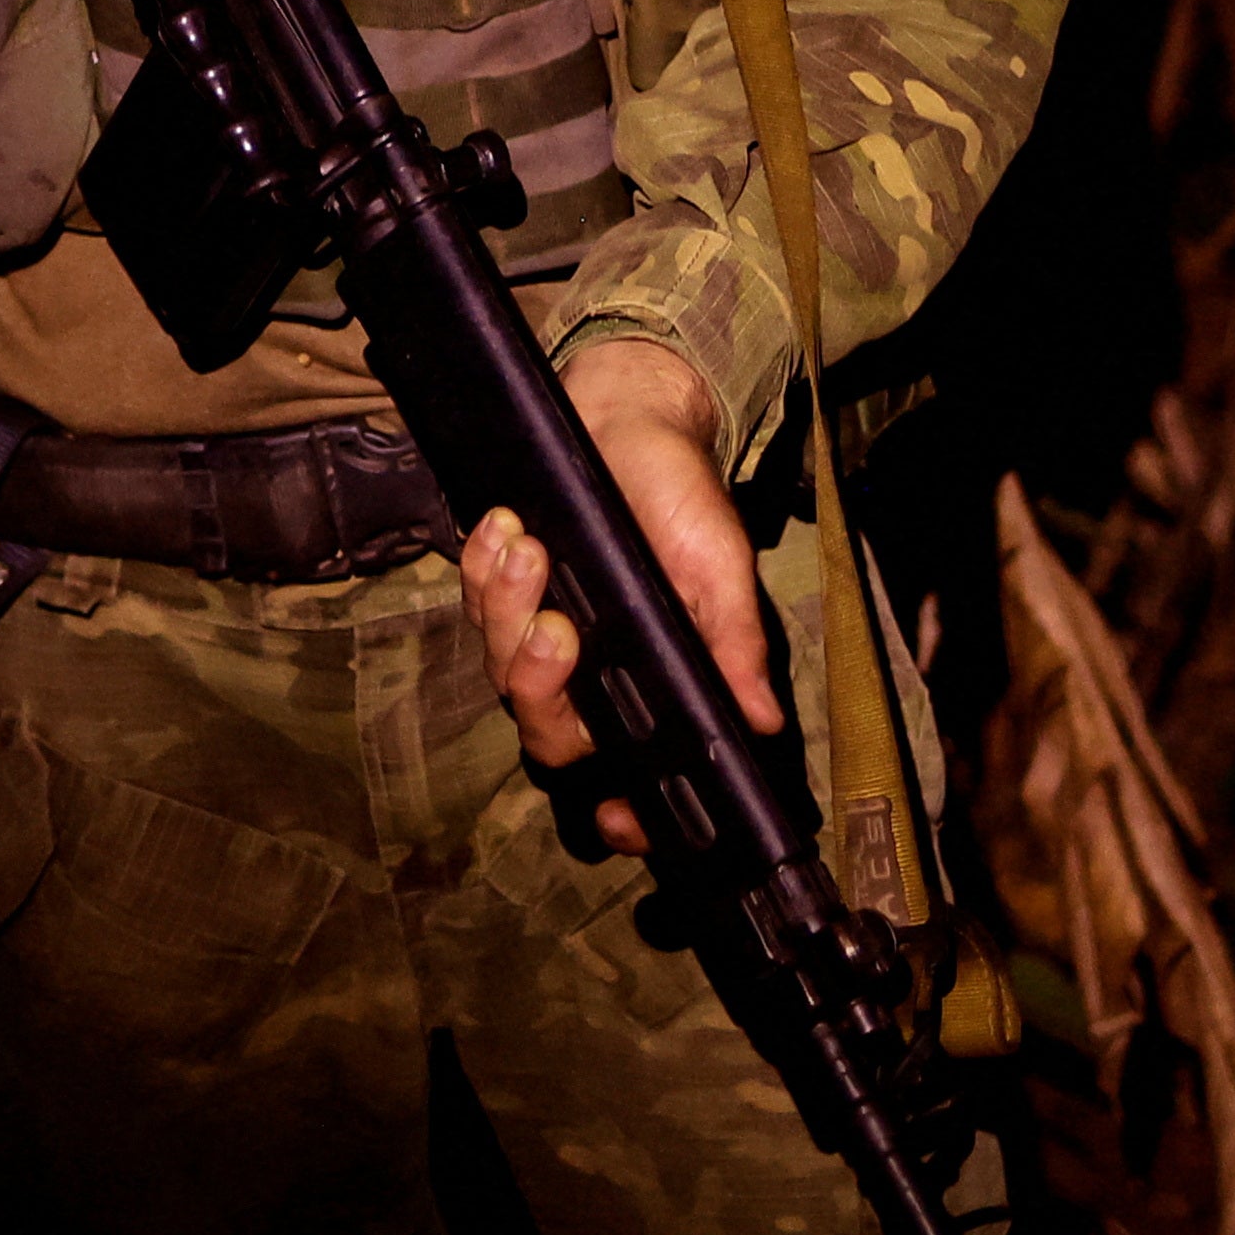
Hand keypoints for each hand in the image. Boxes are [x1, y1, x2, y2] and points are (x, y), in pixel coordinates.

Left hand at [463, 335, 779, 857]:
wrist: (632, 418)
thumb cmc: (684, 501)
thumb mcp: (720, 568)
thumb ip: (734, 642)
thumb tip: (762, 719)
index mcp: (649, 683)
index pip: (630, 770)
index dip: (624, 815)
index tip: (615, 816)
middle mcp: (591, 676)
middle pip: (549, 729)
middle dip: (541, 683)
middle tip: (556, 625)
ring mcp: (540, 635)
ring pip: (503, 669)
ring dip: (506, 612)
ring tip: (527, 546)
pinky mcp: (501, 588)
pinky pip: (473, 602)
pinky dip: (479, 569)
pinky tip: (501, 529)